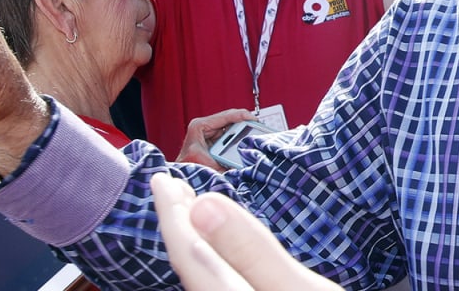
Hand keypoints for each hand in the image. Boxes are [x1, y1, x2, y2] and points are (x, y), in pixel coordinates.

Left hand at [151, 174, 342, 290]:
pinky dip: (214, 256)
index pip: (189, 251)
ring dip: (196, 239)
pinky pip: (218, 280)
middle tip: (170, 186)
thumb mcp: (297, 288)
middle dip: (180, 222)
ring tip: (190, 210)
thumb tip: (203, 207)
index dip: (173, 213)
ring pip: (203, 273)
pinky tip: (221, 250)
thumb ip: (251, 251)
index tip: (161, 179)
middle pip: (192, 263)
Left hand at [176, 109, 257, 168]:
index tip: (254, 119)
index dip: (242, 116)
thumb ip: (227, 162)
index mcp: (200, 126)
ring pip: (232, 127)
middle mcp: (205, 126)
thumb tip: (244, 159)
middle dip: (245, 123)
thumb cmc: (189, 167)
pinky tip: (249, 141)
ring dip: (243, 131)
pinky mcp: (215, 139)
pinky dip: (240, 138)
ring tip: (256, 133)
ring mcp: (210, 132)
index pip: (225, 116)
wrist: (184, 176)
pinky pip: (231, 135)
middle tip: (258, 127)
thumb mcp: (209, 164)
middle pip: (231, 120)